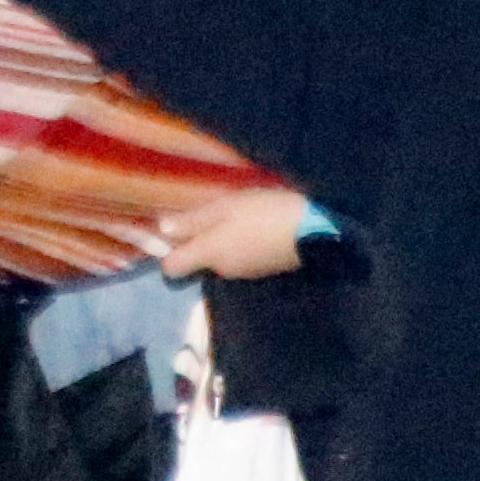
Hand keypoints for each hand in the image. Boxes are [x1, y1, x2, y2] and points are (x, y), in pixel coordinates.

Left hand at [153, 185, 314, 282]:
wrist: (317, 232)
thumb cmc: (265, 214)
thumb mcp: (226, 208)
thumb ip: (194, 221)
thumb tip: (162, 230)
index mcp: (210, 254)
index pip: (172, 268)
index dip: (166, 252)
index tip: (167, 234)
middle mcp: (223, 270)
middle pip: (196, 261)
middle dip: (195, 242)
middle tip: (201, 214)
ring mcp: (245, 272)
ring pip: (218, 259)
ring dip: (218, 242)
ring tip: (227, 216)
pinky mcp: (262, 270)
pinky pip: (238, 258)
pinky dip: (236, 245)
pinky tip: (247, 226)